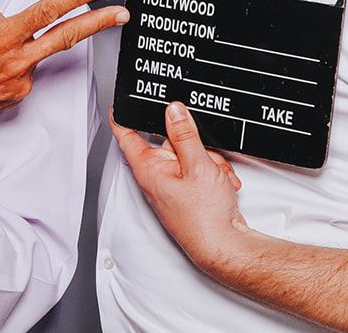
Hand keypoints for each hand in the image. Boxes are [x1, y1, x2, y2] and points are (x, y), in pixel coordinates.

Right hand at [0, 0, 128, 141]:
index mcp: (0, 39)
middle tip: (121, 14)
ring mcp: (17, 83)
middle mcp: (15, 63)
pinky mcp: (13, 97)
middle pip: (65, 37)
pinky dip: (19, 55)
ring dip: (35, 38)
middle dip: (97, 24)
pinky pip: (25, 69)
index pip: (45, 13)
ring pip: (38, 52)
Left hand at [112, 103, 245, 275]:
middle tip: (204, 155)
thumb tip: (173, 110)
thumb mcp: (197, 165)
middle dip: (193, 143)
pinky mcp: (188, 192)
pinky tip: (221, 183)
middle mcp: (157, 177)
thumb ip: (184, 134)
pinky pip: (199, 169)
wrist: (225, 246)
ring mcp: (173, 185)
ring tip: (216, 176)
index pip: (127, 134)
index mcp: (149, 168)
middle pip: (169, 140)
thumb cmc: (205, 218)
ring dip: (208, 160)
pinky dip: (213, 172)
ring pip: (189, 154)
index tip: (122, 102)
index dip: (124, 116)